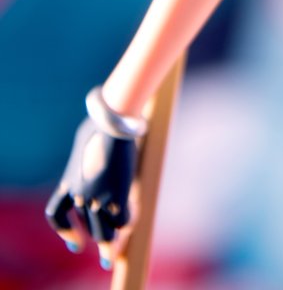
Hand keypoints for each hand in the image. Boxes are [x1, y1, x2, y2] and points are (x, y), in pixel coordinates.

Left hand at [45, 117, 136, 267]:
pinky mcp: (118, 196)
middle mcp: (80, 196)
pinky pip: (123, 220)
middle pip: (87, 229)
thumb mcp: (83, 143)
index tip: (76, 245)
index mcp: (68, 183)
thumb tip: (89, 155)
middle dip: (97, 241)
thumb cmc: (100, 122)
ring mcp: (98, 198)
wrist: (113, 120)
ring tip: (114, 255)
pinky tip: (132, 216)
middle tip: (105, 256)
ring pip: (104, 233)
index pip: (57, 216)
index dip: (66, 232)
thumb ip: (83, 158)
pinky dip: (128, 221)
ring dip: (110, 245)